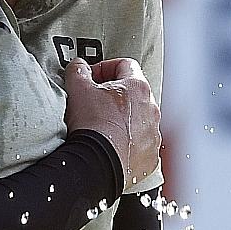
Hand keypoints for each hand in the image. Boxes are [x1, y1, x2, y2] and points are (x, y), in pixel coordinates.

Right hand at [62, 57, 160, 185]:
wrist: (98, 163)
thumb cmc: (92, 125)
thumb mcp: (77, 89)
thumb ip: (78, 71)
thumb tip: (78, 67)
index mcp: (137, 87)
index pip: (125, 65)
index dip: (105, 68)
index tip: (93, 78)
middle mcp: (151, 109)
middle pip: (134, 93)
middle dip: (115, 95)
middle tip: (95, 102)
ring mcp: (153, 134)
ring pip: (139, 119)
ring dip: (123, 119)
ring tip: (102, 127)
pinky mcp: (150, 155)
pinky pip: (141, 143)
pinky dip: (128, 142)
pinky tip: (111, 145)